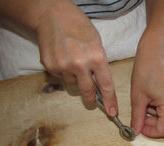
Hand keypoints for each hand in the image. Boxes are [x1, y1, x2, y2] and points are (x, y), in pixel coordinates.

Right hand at [36, 1, 117, 115]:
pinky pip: (61, 76)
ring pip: (73, 83)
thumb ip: (99, 64)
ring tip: (73, 60)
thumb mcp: (97, 44)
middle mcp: (81, 64)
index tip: (112, 111)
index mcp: (97, 57)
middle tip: (91, 99)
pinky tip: (63, 58)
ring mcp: (64, 66)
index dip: (110, 101)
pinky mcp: (50, 66)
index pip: (106, 85)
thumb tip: (100, 83)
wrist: (54, 16)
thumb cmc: (80, 27)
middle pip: (88, 91)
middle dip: (91, 98)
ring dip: (75, 78)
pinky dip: (63, 71)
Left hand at [130, 46, 163, 137]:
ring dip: (154, 111)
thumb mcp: (138, 98)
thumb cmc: (145, 71)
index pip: (163, 130)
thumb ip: (137, 117)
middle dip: (151, 120)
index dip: (150, 132)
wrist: (154, 52)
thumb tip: (135, 131)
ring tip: (146, 98)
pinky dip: (160, 104)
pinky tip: (152, 94)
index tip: (140, 127)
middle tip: (140, 110)